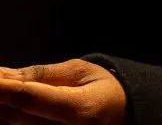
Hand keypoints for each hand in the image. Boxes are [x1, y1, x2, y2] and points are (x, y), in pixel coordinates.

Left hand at [0, 60, 126, 124]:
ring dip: (3, 108)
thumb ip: (40, 75)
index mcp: (82, 112)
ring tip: (5, 88)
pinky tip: (9, 106)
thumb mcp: (79, 72)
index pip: (30, 99)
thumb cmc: (102, 89)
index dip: (3, 88)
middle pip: (16, 115)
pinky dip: (9, 118)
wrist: (122, 115)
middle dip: (0, 96)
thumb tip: (3, 75)